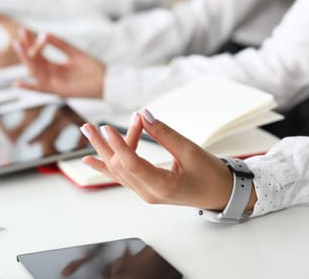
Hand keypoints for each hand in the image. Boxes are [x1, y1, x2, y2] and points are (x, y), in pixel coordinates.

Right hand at [13, 30, 105, 97]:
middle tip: (17, 37)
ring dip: (26, 60)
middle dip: (25, 50)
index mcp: (55, 66)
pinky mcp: (59, 91)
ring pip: (35, 71)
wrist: (106, 81)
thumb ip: (60, 44)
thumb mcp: (74, 53)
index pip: (38, 54)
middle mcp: (52, 75)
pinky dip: (29, 88)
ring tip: (19, 46)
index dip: (30, 42)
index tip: (23, 30)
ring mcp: (55, 83)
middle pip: (34, 62)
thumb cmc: (93, 68)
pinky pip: (41, 90)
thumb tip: (44, 33)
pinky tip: (17, 83)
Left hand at [80, 109, 257, 210]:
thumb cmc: (211, 174)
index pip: (131, 164)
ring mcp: (145, 193)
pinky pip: (121, 176)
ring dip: (102, 151)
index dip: (118, 144)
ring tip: (87, 133)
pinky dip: (106, 166)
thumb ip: (164, 133)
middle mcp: (148, 193)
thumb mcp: (190, 150)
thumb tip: (143, 114)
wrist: (221, 194)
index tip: (106, 127)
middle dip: (105, 144)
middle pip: (120, 166)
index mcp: (161, 186)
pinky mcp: (146, 189)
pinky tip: (90, 160)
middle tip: (89, 126)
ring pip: (118, 170)